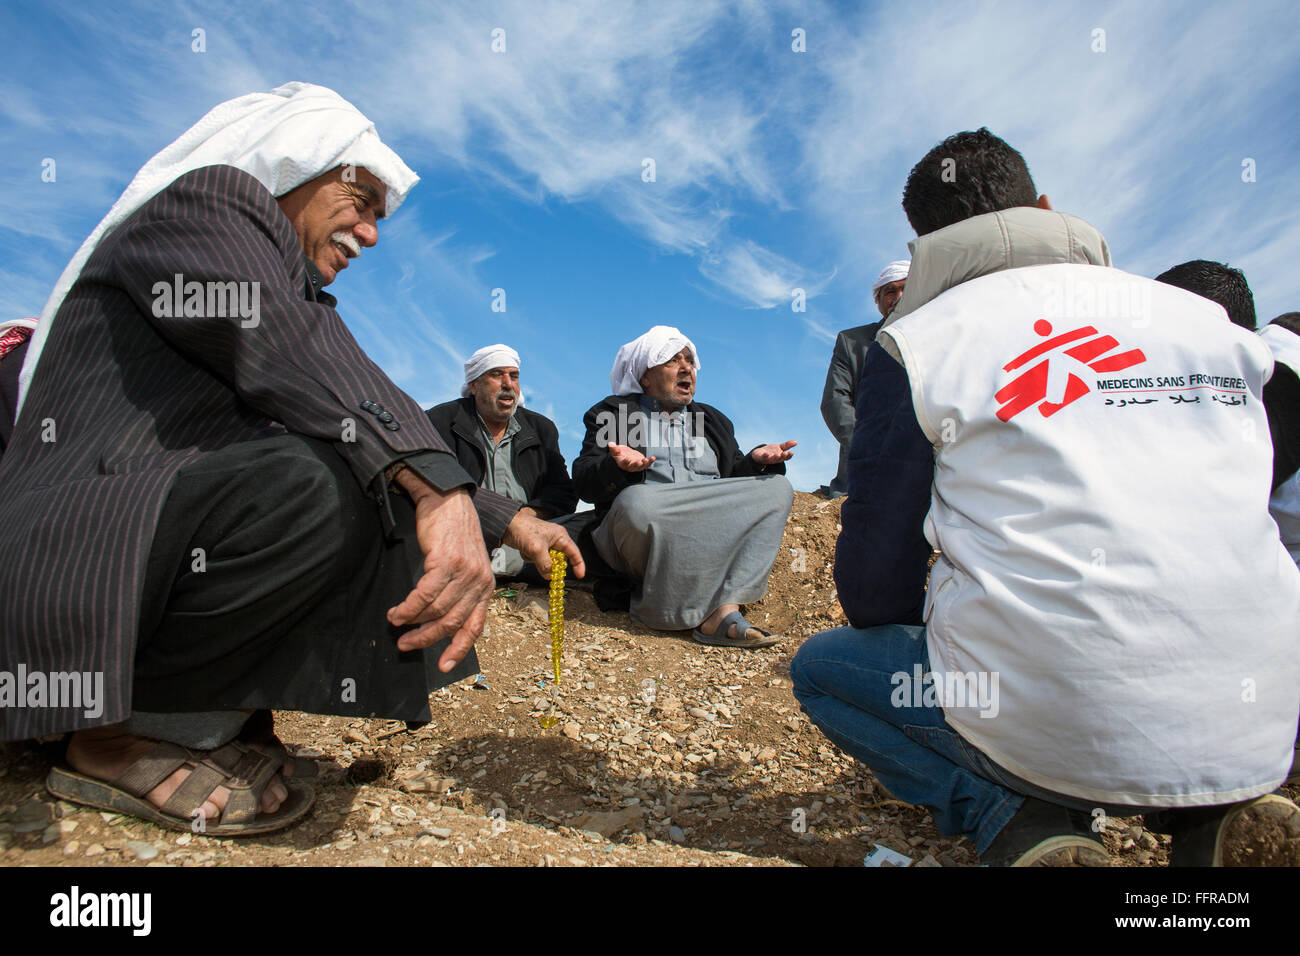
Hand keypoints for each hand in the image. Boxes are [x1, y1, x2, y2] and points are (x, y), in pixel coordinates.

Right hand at [386, 479, 493, 668]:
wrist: (448, 501)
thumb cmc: (453, 535)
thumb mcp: (465, 567)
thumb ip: (458, 593)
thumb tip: (436, 622)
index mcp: (486, 587)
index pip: (475, 627)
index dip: (458, 649)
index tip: (443, 667)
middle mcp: (480, 582)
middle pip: (451, 622)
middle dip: (426, 639)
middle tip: (405, 644)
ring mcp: (465, 572)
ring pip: (436, 610)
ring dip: (412, 622)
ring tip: (395, 623)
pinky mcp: (447, 562)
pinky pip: (424, 594)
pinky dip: (408, 608)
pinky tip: (396, 612)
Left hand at [502, 511, 586, 579]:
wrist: (506, 524)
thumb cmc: (524, 530)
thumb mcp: (537, 550)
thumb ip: (546, 565)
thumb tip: (550, 577)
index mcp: (560, 536)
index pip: (574, 552)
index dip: (578, 565)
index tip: (579, 576)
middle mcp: (554, 540)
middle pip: (559, 559)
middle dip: (551, 565)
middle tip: (545, 569)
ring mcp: (544, 544)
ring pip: (546, 561)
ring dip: (537, 560)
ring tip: (529, 551)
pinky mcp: (535, 547)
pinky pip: (536, 559)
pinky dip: (530, 557)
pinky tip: (524, 550)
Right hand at [608, 443, 655, 472]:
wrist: (626, 457)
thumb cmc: (620, 455)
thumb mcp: (616, 451)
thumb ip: (614, 448)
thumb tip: (610, 443)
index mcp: (623, 463)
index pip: (624, 462)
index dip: (625, 461)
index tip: (627, 459)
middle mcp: (631, 466)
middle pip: (634, 466)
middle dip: (637, 464)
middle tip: (639, 461)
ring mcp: (637, 465)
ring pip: (642, 466)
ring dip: (645, 463)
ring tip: (646, 459)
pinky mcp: (643, 463)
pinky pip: (647, 463)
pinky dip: (650, 461)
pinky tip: (653, 458)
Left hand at [751, 439, 796, 465]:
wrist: (759, 454)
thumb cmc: (772, 451)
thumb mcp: (780, 448)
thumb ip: (787, 445)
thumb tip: (796, 442)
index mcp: (781, 457)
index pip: (786, 457)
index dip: (789, 455)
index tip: (792, 452)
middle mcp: (775, 459)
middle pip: (780, 458)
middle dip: (783, 456)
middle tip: (785, 453)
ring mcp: (768, 459)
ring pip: (772, 459)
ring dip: (775, 457)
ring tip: (777, 455)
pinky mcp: (762, 457)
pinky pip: (764, 457)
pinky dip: (765, 455)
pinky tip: (766, 453)